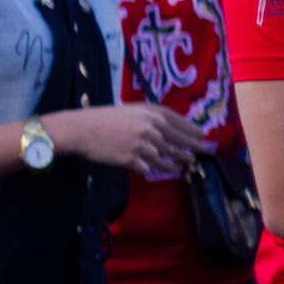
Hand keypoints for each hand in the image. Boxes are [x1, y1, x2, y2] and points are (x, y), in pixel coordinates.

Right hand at [46, 104, 208, 177]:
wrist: (80, 130)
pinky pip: (146, 167)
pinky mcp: (131, 159)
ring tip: (184, 165)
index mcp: (149, 113)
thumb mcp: (130, 112)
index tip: (202, 134)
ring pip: (163, 156)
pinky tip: (153, 171)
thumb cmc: (103, 119)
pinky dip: (149, 169)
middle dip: (190, 146)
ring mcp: (141, 144)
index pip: (177, 121)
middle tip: (202, 151)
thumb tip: (167, 129)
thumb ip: (149, 119)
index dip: (190, 128)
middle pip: (175, 140)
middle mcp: (149, 127)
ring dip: (175, 162)